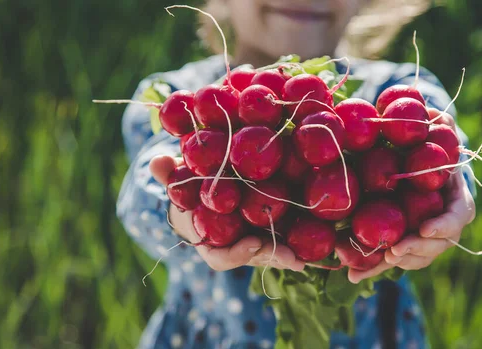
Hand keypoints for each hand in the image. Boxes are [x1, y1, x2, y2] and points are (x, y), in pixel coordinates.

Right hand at [149, 155, 304, 271]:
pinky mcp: (271, 231)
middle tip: (292, 258)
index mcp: (212, 241)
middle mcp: (236, 246)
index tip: (252, 244)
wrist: (205, 196)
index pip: (222, 257)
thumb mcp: (179, 184)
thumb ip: (169, 176)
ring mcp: (255, 241)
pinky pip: (287, 238)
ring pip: (275, 252)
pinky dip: (302, 240)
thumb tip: (158, 162)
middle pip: (256, 258)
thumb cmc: (191, 192)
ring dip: (292, 254)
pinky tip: (323, 239)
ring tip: (310, 256)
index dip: (238, 254)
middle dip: (274, 257)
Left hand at [348, 109, 475, 282]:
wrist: (417, 167)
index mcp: (455, 199)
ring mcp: (422, 238)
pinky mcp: (400, 243)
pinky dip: (370, 269)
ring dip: (391, 264)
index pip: (458, 216)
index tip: (426, 229)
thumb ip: (439, 124)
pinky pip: (388, 260)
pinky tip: (351, 275)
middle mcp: (442, 224)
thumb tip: (434, 114)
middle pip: (435, 246)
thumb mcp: (436, 132)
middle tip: (395, 251)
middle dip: (415, 251)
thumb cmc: (430, 148)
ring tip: (368, 265)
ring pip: (413, 258)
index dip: (444, 225)